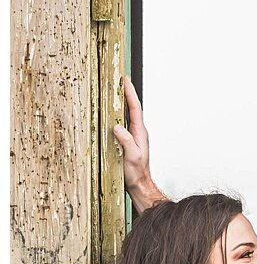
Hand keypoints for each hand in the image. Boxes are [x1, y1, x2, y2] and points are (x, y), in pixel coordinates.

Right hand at [111, 77, 164, 208]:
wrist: (138, 185)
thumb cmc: (136, 173)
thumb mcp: (131, 156)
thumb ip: (126, 141)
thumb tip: (117, 126)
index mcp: (140, 133)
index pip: (134, 108)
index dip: (129, 93)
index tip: (124, 80)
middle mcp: (137, 132)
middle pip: (131, 108)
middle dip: (125, 92)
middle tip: (118, 79)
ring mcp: (132, 136)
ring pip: (126, 115)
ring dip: (121, 102)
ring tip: (114, 89)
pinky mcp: (127, 142)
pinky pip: (121, 124)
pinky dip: (116, 114)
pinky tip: (109, 112)